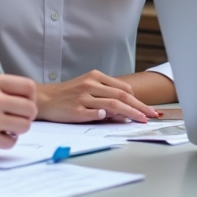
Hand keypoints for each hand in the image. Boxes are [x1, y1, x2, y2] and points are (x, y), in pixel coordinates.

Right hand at [0, 72, 36, 157]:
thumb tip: (26, 97)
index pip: (28, 87)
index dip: (30, 98)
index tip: (23, 105)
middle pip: (30, 108)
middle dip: (26, 116)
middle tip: (14, 120)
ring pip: (25, 126)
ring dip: (17, 130)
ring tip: (4, 128)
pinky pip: (12, 141)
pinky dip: (6, 142)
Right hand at [36, 69, 160, 122]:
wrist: (45, 99)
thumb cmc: (68, 94)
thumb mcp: (88, 87)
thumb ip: (106, 94)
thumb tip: (126, 107)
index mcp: (95, 77)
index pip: (123, 89)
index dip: (138, 100)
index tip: (149, 109)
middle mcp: (91, 85)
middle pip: (121, 96)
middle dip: (140, 106)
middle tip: (152, 115)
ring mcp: (83, 98)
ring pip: (112, 104)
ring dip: (129, 113)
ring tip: (140, 120)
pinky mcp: (76, 110)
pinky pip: (94, 113)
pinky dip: (104, 115)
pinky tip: (112, 119)